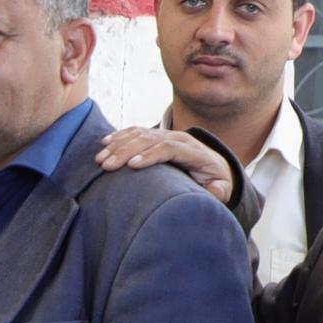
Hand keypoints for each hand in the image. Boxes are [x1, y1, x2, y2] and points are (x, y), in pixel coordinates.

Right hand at [94, 124, 234, 204]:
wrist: (214, 165)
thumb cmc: (215, 181)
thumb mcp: (222, 187)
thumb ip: (219, 190)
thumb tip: (213, 190)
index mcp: (194, 151)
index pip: (169, 148)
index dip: (150, 156)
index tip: (132, 166)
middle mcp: (179, 138)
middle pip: (149, 139)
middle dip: (126, 151)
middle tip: (107, 165)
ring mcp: (167, 135)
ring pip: (140, 134)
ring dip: (118, 145)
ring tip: (100, 159)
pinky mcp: (157, 136)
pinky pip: (136, 132)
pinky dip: (119, 137)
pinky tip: (104, 143)